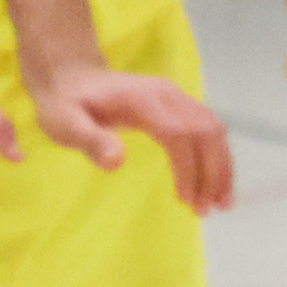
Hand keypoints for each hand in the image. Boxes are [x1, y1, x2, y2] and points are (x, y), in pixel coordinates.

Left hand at [31, 61, 237, 214]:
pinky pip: (209, 129)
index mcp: (143, 100)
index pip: (178, 134)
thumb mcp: (65, 124)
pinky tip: (215, 183)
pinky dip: (218, 156)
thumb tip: (116, 162)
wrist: (72, 76)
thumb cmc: (66, 104)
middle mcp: (167, 94)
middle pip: (206, 131)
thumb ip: (90, 140)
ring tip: (221, 204)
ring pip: (213, 129)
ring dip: (221, 167)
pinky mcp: (179, 105)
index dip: (187, 169)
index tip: (185, 201)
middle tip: (206, 210)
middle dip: (212, 172)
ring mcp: (176, 97)